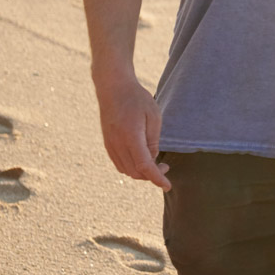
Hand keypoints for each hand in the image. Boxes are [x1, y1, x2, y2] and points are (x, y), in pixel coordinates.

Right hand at [93, 74, 169, 189]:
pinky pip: (119, 163)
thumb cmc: (137, 99)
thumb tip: (152, 160)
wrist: (113, 88)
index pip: (145, 166)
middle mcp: (117, 144)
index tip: (167, 186)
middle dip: (151, 176)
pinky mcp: (107, 144)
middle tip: (166, 167)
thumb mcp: (153, 116)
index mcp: (131, 137)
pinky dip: (132, 167)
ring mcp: (110, 145)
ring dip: (141, 172)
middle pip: (135, 172)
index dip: (156, 178)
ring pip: (126, 170)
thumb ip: (153, 140)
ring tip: (156, 164)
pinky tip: (142, 160)